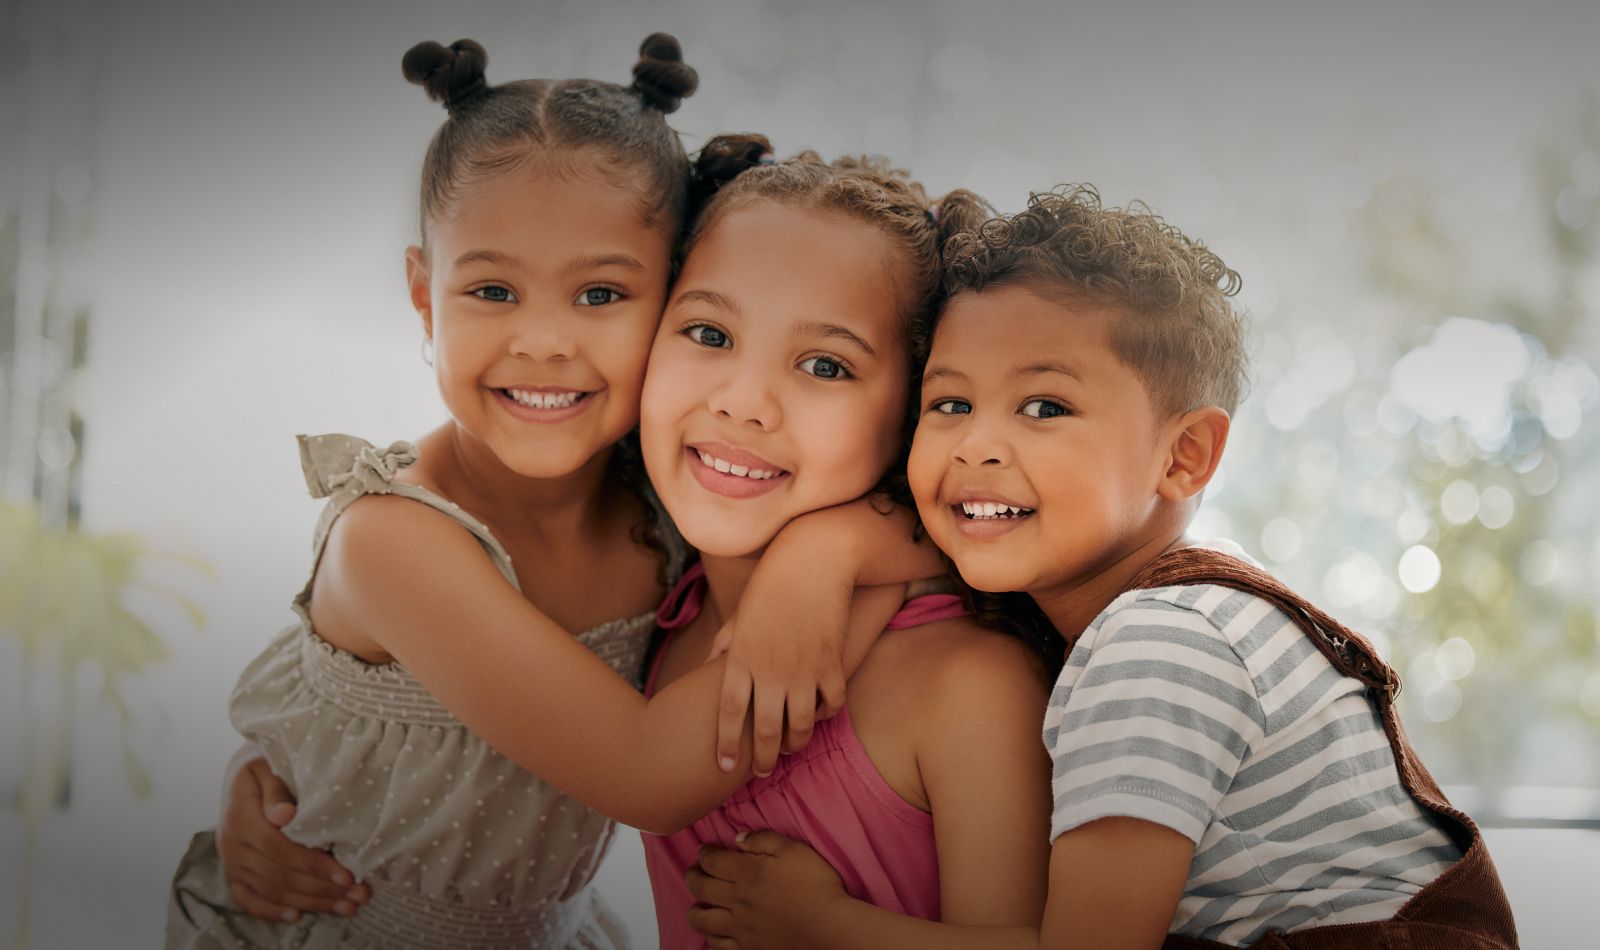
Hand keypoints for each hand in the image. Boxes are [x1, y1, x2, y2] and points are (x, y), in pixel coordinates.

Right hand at [216, 754, 368, 921]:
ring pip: (270, 890)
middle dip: (322, 889)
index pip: (279, 849)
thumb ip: (276, 790)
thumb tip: (283, 815)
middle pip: (279, 875)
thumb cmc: (265, 765)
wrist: (241, 774)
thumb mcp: (269, 766)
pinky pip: (248, 899)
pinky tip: (297, 916)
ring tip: (346, 908)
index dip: (313, 864)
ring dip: (309, 902)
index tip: (347, 875)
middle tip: (358, 897)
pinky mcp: (234, 872)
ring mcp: (231, 861)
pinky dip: (271, 911)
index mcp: (241, 816)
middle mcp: (231, 843)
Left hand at [685, 831, 849, 949]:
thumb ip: (763, 840)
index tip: (705, 850)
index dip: (704, 853)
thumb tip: (738, 839)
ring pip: (701, 920)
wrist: (829, 927)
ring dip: (694, 910)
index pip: (712, 861)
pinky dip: (710, 938)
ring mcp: (740, 927)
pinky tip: (714, 933)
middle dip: (692, 875)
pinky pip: (717, 945)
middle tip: (693, 871)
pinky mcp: (748, 948)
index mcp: (747, 873)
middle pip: (700, 887)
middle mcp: (737, 900)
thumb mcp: (794, 850)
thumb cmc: (816, 886)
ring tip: (697, 904)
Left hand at [709, 583, 849, 777]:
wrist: (813, 560)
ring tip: (790, 749)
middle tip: (762, 773)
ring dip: (795, 744)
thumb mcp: (740, 614)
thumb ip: (724, 644)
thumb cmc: (772, 584)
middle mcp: (769, 670)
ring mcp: (802, 670)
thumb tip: (709, 664)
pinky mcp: (831, 664)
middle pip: (764, 731)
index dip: (726, 744)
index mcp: (741, 659)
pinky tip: (818, 715)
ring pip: (800, 727)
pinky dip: (825, 715)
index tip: (725, 766)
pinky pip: (830, 704)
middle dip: (762, 759)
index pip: (729, 713)